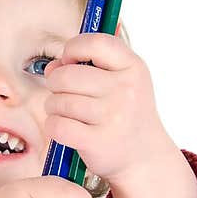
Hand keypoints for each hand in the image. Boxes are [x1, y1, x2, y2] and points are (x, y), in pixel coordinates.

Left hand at [43, 32, 173, 184]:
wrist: (144, 156)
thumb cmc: (126, 113)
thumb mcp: (122, 80)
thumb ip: (89, 64)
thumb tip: (52, 67)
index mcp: (133, 67)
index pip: (95, 42)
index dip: (73, 49)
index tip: (70, 62)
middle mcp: (126, 90)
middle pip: (66, 75)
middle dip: (56, 84)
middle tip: (65, 94)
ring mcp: (113, 117)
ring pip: (58, 101)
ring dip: (54, 107)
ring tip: (68, 113)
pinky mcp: (98, 142)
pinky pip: (56, 125)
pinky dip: (53, 126)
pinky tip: (66, 129)